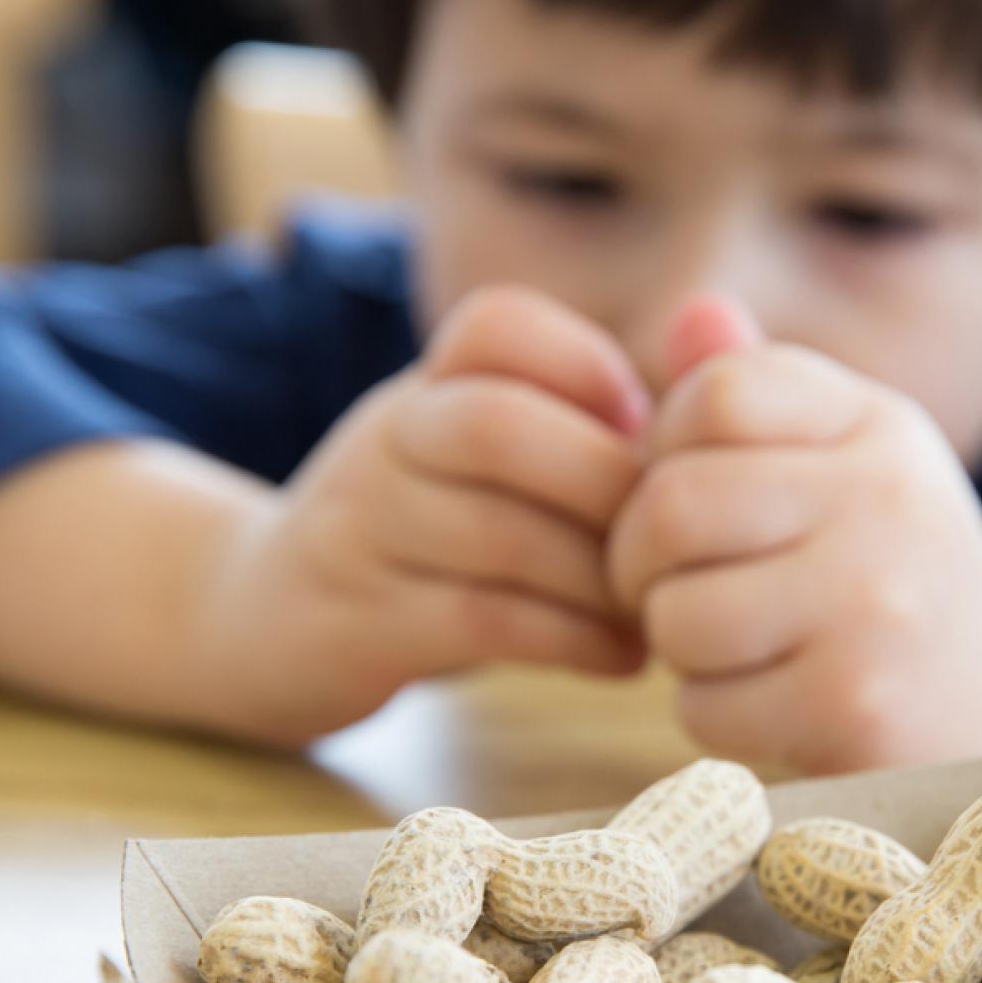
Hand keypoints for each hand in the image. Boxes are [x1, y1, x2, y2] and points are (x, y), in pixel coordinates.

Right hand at [195, 286, 650, 746]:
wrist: (263, 620)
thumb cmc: (423, 537)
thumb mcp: (473, 456)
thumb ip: (576, 422)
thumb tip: (718, 391)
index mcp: (425, 386)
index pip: (496, 325)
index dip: (587, 367)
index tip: (644, 430)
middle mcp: (387, 442)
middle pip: (494, 426)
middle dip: (605, 483)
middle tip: (672, 538)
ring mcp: (363, 532)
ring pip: (496, 535)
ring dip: (601, 578)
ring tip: (659, 609)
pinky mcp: (359, 624)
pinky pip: (480, 620)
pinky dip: (571, 640)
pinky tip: (621, 657)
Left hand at [608, 299, 981, 771]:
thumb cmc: (888, 565)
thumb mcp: (847, 457)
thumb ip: (761, 391)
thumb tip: (692, 314)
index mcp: (876, 425)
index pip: (716, 394)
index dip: (664, 448)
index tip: (690, 492)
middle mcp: (884, 502)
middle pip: (673, 504)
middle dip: (640, 558)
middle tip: (667, 583)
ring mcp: (873, 607)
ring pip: (677, 614)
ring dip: (677, 643)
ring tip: (731, 642)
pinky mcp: (852, 706)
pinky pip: (702, 705)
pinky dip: (712, 713)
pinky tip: (767, 701)